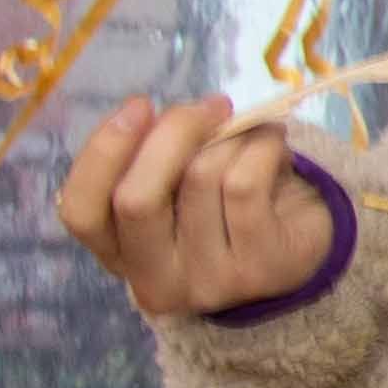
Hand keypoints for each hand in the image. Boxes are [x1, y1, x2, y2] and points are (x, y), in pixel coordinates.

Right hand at [58, 98, 340, 321]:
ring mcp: (207, 282)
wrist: (307, 241)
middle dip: (171, 133)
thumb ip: (151, 159)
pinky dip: (263, 146)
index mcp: (119, 255)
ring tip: (252, 134)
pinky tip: (274, 145)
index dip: (102, 152)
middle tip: (209, 107)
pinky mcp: (259, 269)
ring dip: (231, 137)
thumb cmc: (226, 203)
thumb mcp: (177, 184)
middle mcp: (154, 281)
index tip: (139, 105)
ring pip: (199, 179)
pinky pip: (246, 183)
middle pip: (135, 199)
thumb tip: (148, 114)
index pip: (81, 211)